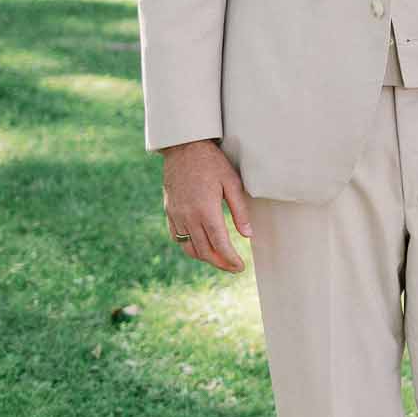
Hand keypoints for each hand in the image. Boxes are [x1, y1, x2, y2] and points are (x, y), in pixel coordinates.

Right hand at [163, 139, 251, 272]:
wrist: (184, 148)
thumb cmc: (212, 162)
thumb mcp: (231, 182)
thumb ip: (240, 211)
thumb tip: (248, 235)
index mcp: (206, 210)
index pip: (220, 244)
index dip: (231, 259)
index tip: (240, 267)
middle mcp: (189, 216)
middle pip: (204, 251)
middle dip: (220, 263)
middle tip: (234, 268)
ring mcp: (176, 215)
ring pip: (189, 247)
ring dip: (205, 258)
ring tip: (220, 260)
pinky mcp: (170, 212)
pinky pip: (177, 237)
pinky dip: (189, 247)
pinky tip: (200, 247)